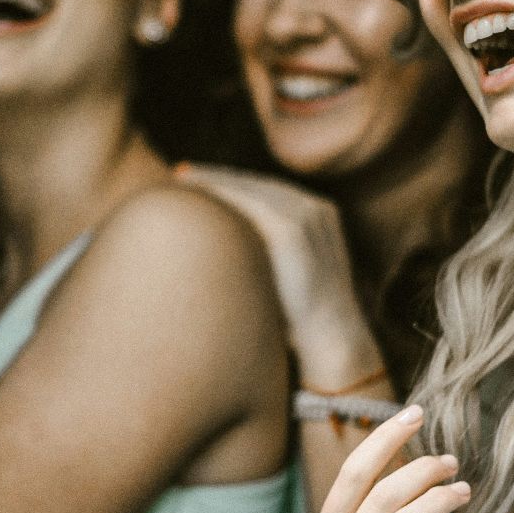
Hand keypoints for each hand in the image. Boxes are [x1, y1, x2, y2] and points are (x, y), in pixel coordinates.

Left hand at [176, 164, 382, 391]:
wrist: (332, 339)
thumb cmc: (306, 319)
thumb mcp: (293, 276)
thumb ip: (272, 256)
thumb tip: (237, 255)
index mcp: (319, 218)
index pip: (269, 191)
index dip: (234, 184)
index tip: (201, 182)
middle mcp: (316, 210)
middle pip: (257, 184)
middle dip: (219, 176)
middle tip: (181, 173)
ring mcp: (307, 218)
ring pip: (251, 188)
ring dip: (215, 181)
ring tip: (182, 180)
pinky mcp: (292, 232)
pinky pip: (250, 203)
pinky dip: (223, 195)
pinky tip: (197, 194)